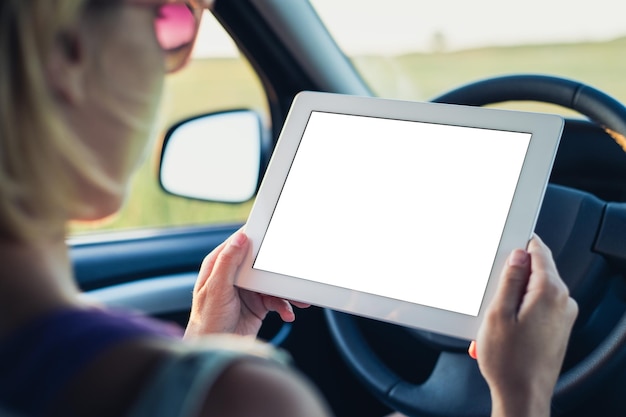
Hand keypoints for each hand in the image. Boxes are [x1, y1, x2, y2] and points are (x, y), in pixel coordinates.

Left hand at [184, 230, 309, 337]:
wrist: (215, 350)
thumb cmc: (206, 322)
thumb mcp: (216, 289)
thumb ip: (228, 262)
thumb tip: (240, 238)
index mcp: (220, 266)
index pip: (240, 244)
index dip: (256, 237)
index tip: (274, 232)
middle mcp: (234, 276)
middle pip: (261, 264)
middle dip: (279, 268)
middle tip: (294, 270)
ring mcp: (247, 291)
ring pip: (272, 283)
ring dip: (286, 291)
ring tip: (299, 299)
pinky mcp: (257, 305)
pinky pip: (276, 300)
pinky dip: (284, 306)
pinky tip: (288, 314)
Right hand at [471, 235, 577, 416]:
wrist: (522, 396)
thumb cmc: (510, 362)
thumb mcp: (498, 313)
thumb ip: (510, 279)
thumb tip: (518, 256)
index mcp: (550, 292)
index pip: (538, 251)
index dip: (519, 245)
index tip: (505, 246)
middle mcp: (563, 302)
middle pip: (537, 271)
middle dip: (511, 279)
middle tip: (491, 297)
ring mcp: (563, 317)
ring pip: (535, 291)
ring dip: (512, 299)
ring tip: (494, 321)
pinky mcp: (558, 329)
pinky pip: (538, 308)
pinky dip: (519, 313)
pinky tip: (503, 330)